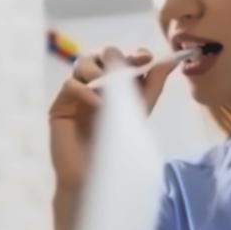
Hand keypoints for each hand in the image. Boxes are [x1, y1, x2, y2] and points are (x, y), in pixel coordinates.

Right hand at [49, 46, 179, 191]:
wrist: (94, 175)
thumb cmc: (118, 148)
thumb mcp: (140, 111)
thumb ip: (153, 85)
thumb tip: (170, 61)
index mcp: (116, 88)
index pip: (123, 60)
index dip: (133, 54)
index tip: (144, 56)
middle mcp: (95, 88)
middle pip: (100, 55)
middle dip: (114, 57)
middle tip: (124, 67)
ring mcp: (76, 95)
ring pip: (82, 63)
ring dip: (98, 71)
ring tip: (109, 89)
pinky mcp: (60, 106)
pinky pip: (70, 85)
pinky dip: (85, 90)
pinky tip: (97, 104)